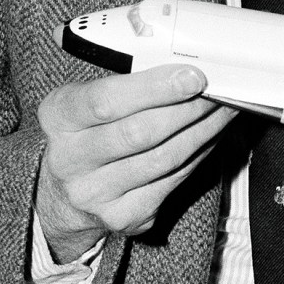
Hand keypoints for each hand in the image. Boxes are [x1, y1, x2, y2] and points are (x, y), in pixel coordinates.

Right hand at [36, 64, 235, 259]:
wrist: (68, 191)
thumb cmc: (89, 130)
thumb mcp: (86, 97)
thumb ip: (123, 80)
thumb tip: (183, 66)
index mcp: (58, 117)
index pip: (106, 101)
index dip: (154, 88)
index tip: (193, 76)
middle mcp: (69, 160)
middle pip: (139, 133)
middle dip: (188, 109)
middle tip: (220, 91)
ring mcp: (94, 193)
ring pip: (162, 159)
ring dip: (202, 131)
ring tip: (225, 109)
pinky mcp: (123, 217)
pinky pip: (172, 181)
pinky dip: (199, 155)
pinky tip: (211, 135)